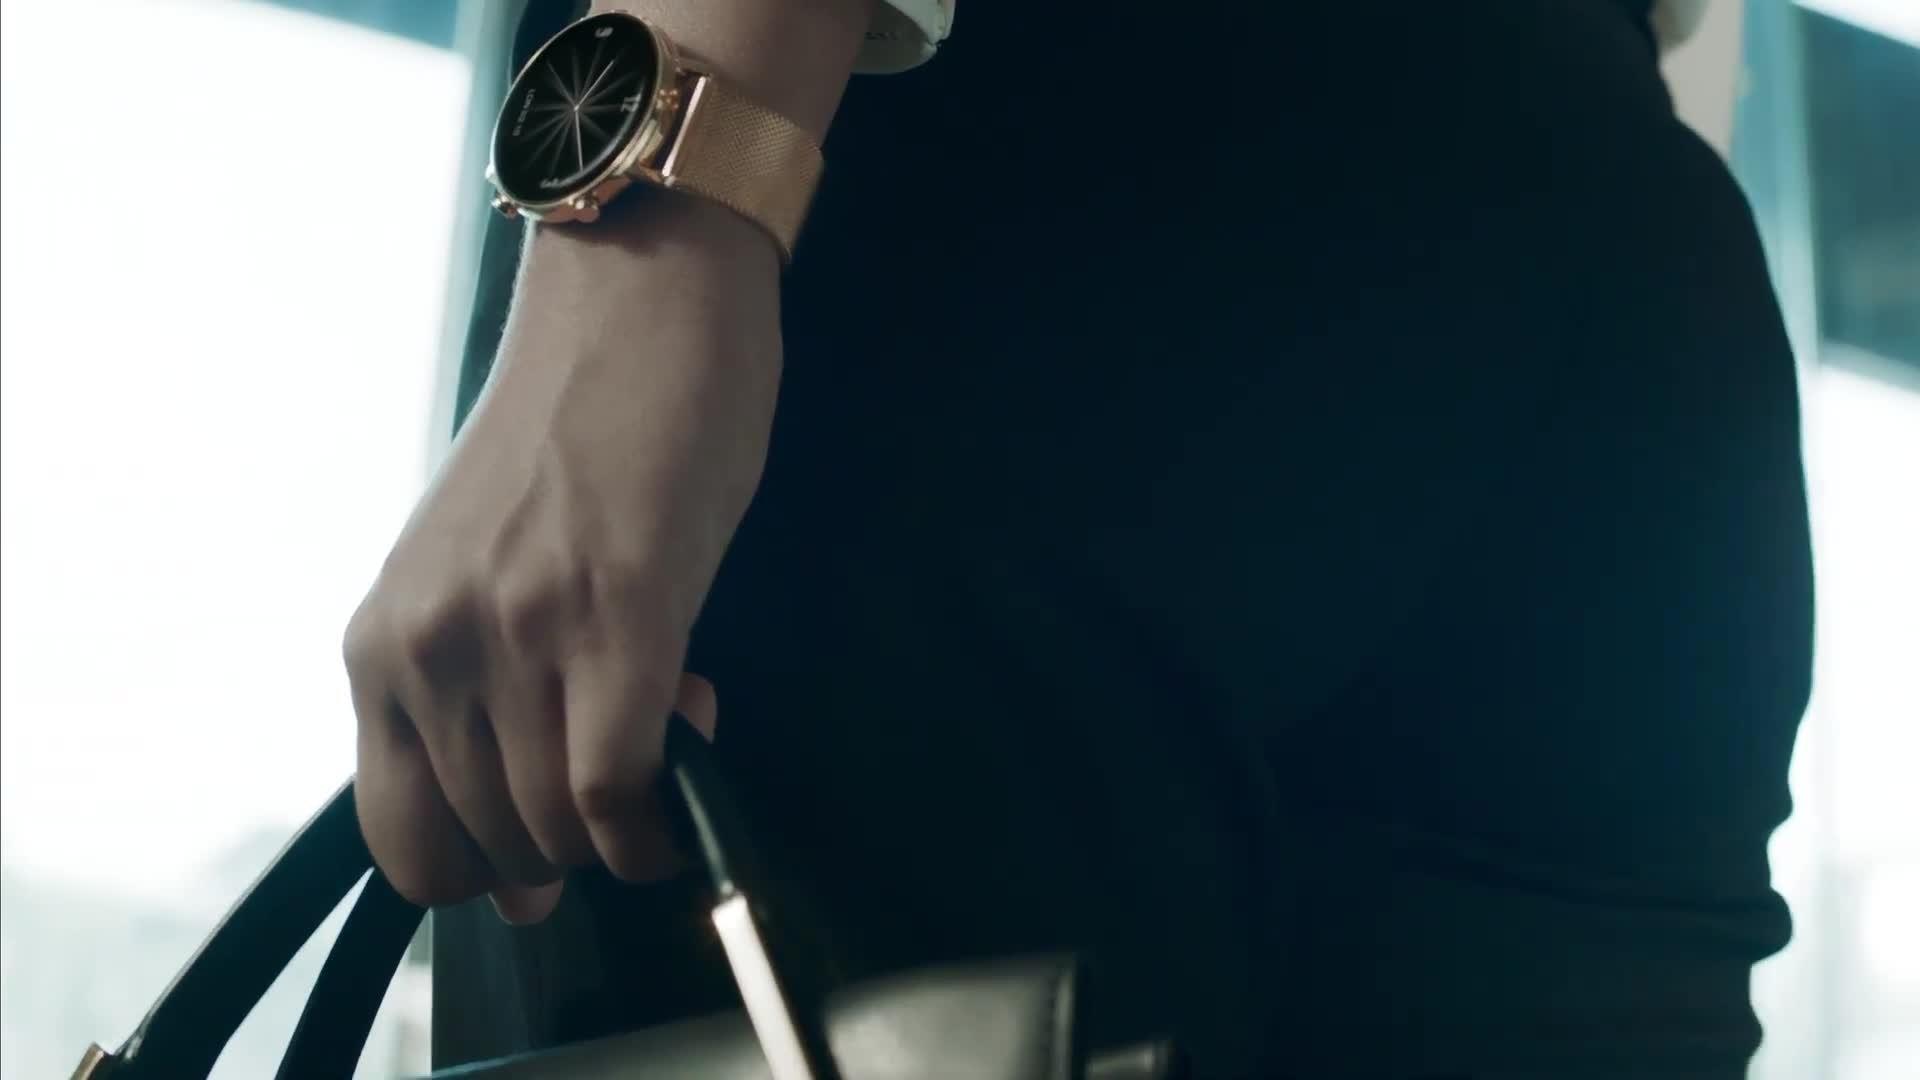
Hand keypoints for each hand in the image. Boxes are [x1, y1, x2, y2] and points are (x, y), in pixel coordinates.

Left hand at [344, 197, 780, 922]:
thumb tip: (541, 850)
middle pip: (493, 851)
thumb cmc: (574, 432)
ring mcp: (514, 634)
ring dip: (625, 826)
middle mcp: (426, 650)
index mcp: (379, 644)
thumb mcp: (486, 578)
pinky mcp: (617, 613)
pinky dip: (658, 827)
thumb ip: (490, 697)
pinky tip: (690, 783)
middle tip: (630, 765)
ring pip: (559, 831)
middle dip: (573, 848)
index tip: (558, 844)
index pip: (404, 845)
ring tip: (673, 723)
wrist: (640, 302)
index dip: (489, 875)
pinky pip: (619, 789)